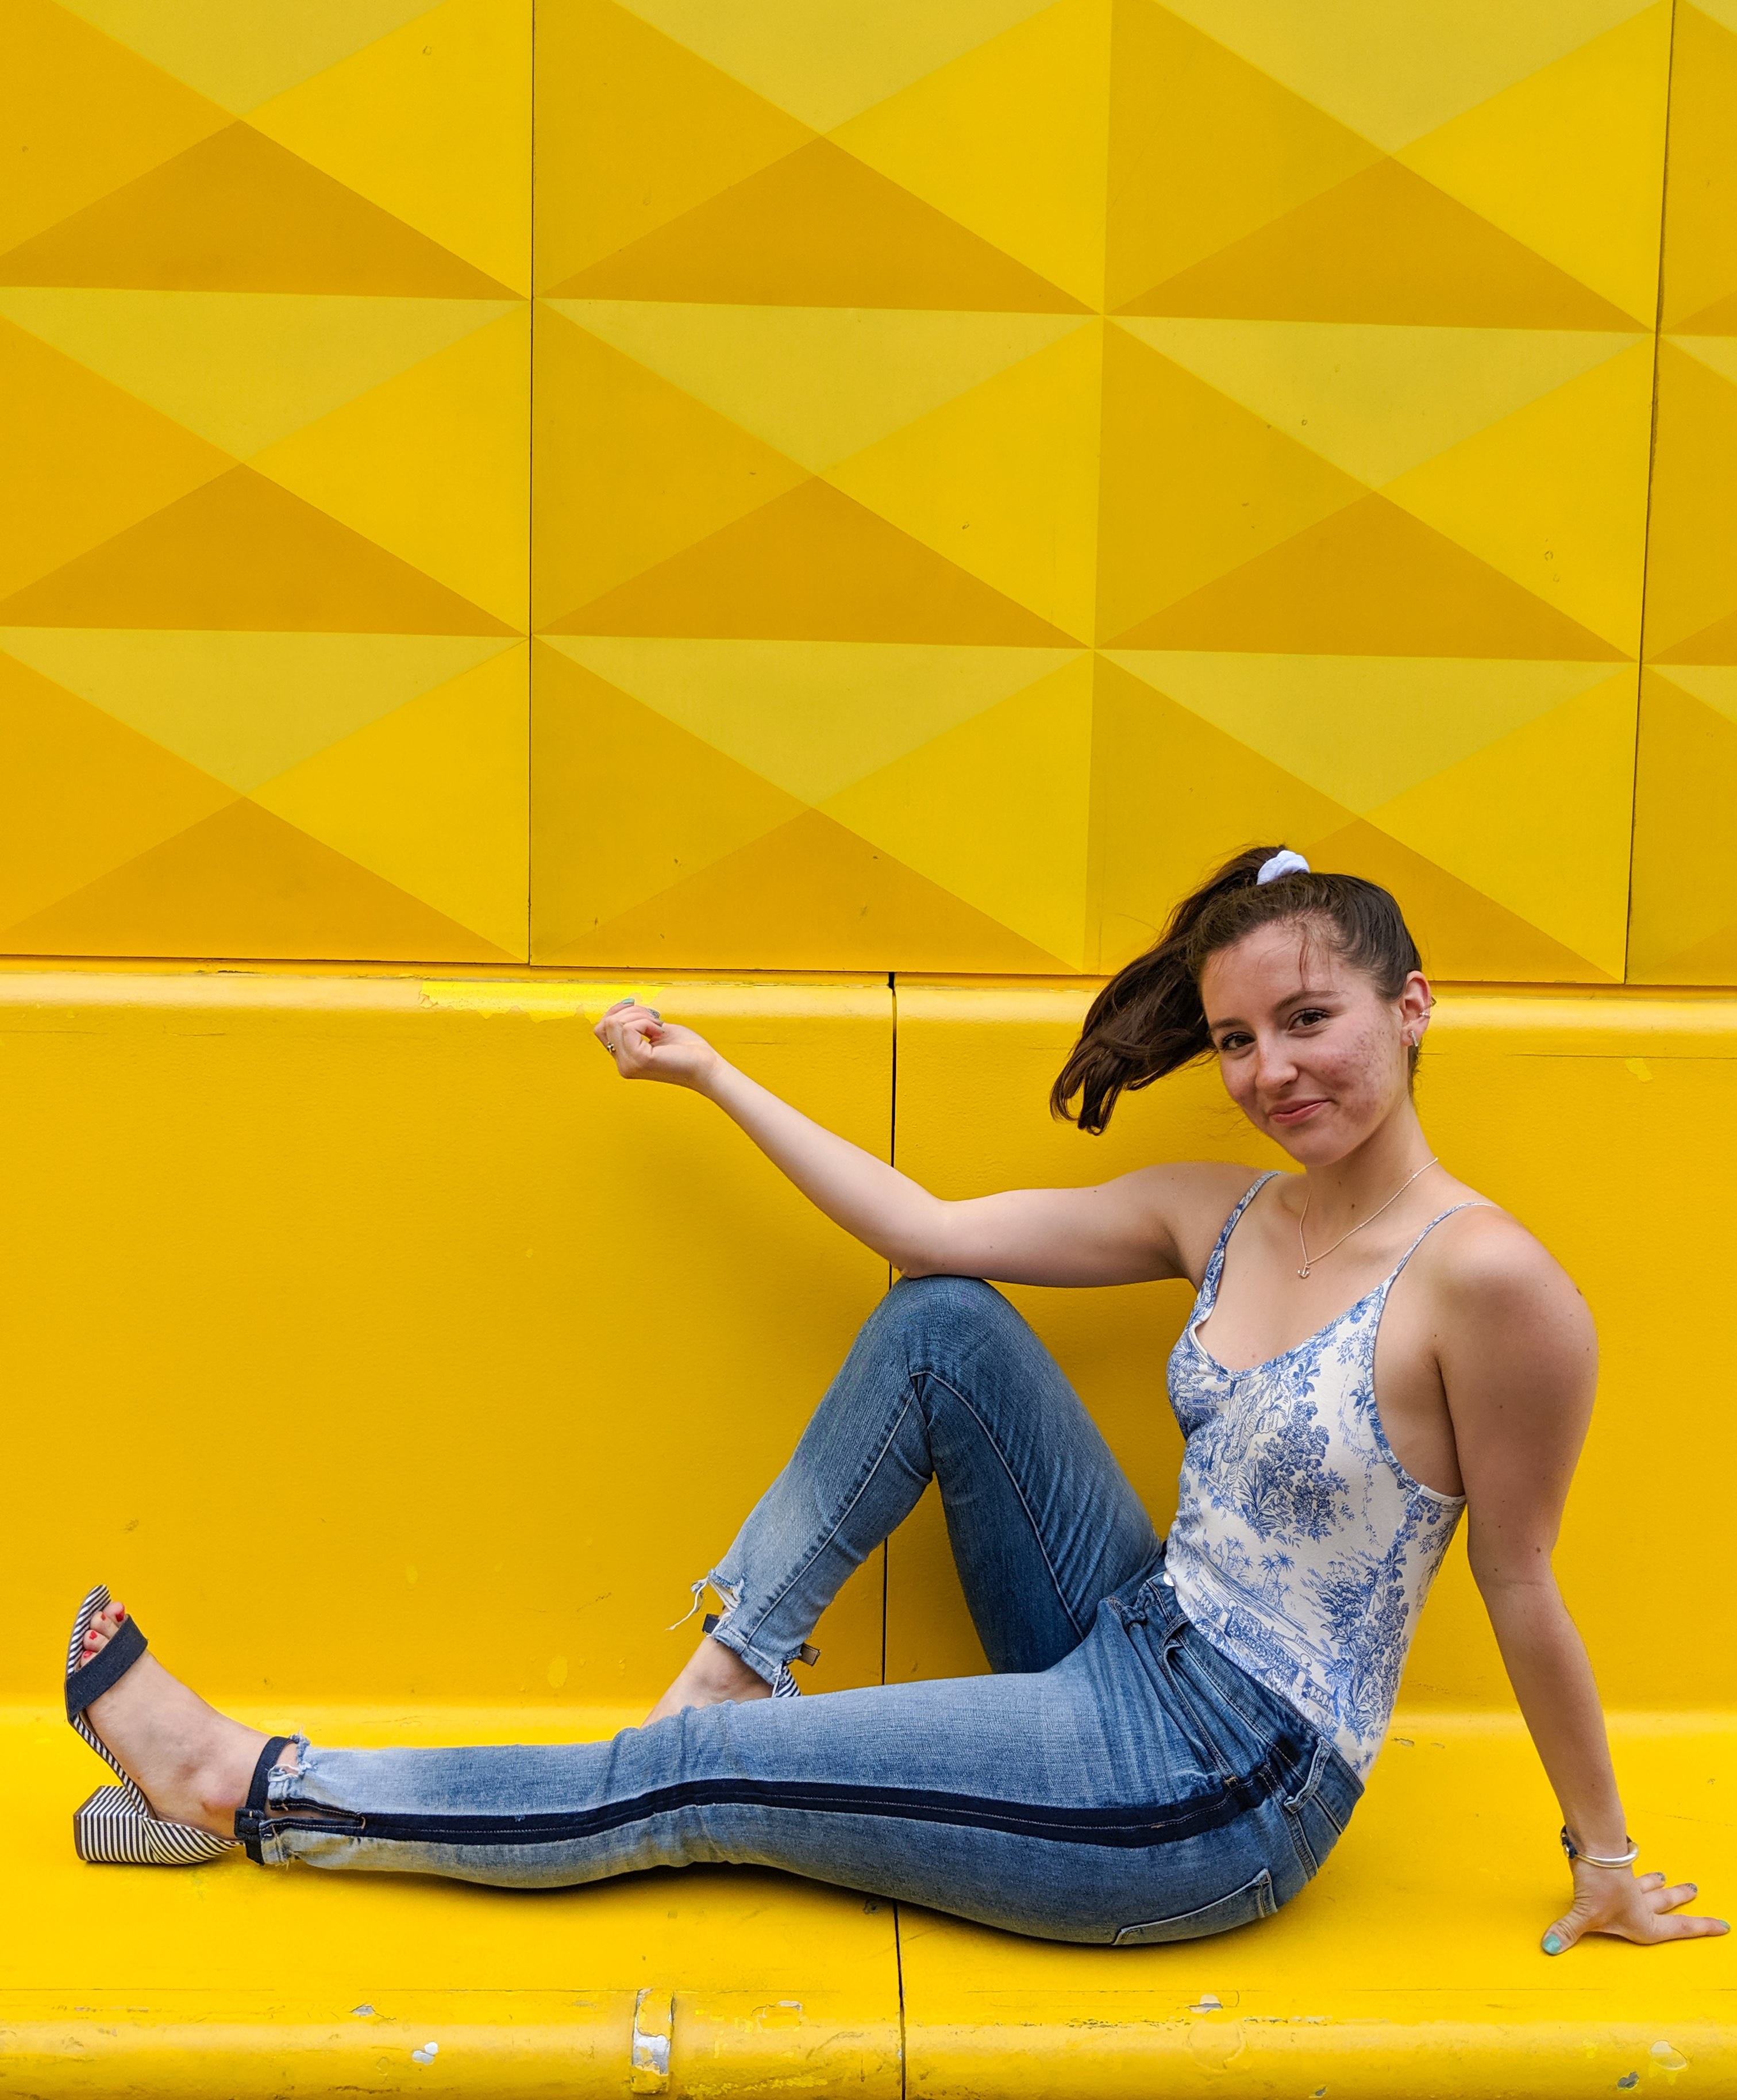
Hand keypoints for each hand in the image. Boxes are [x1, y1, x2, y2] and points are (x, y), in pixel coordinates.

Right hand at [592, 998, 719, 1089]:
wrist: (706, 1067)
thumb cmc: (689, 1052)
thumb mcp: (656, 1031)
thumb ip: (636, 1024)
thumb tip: (624, 1007)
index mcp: (626, 1058)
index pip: (601, 1029)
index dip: (616, 1012)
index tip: (636, 1006)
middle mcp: (624, 1065)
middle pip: (604, 1025)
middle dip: (628, 1012)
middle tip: (653, 1018)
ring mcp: (629, 1064)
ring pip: (615, 1023)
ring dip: (640, 1016)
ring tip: (658, 1026)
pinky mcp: (639, 1060)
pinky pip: (629, 1028)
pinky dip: (646, 1022)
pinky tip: (659, 1032)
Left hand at [1542, 1859, 1729, 1953]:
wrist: (1596, 1852)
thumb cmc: (1599, 1888)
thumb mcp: (1584, 1916)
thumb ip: (1567, 1932)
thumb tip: (1548, 1948)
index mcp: (1643, 1922)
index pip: (1678, 1929)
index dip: (1701, 1928)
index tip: (1723, 1925)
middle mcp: (1640, 1904)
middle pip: (1665, 1902)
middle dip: (1679, 1899)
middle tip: (1694, 1889)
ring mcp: (1630, 1884)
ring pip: (1648, 1884)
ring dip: (1657, 1882)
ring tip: (1665, 1877)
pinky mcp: (1618, 1869)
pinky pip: (1630, 1870)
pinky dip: (1634, 1869)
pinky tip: (1631, 1863)